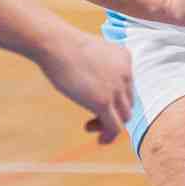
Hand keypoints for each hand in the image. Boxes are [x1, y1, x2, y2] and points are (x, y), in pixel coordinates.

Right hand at [36, 27, 133, 144]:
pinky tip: (100, 141)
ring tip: (90, 127)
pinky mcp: (103, 102)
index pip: (127, 85)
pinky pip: (115, 127)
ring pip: (124, 116)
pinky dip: (110, 136)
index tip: (96, 102)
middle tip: (92, 120)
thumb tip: (94, 84)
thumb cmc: (64, 46)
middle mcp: (126, 72)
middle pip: (127, 101)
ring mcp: (116, 88)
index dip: (115, 98)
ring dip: (110, 125)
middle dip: (113, 112)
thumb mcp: (88, 52)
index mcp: (125, 57)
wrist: (57, 44)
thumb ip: (96, 65)